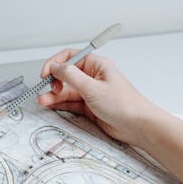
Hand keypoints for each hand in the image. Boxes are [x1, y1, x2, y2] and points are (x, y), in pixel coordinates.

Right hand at [37, 50, 159, 146]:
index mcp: (96, 65)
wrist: (138, 126)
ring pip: (67, 90)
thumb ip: (71, 76)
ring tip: (43, 101)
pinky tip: (52, 105)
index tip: (46, 73)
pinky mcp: (90, 106)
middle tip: (44, 90)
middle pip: (66, 75)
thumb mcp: (93, 88)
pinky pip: (71, 102)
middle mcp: (93, 77)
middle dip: (53, 82)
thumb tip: (55, 67)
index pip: (70, 57)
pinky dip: (60, 104)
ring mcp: (91, 92)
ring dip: (54, 95)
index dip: (55, 63)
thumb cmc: (125, 105)